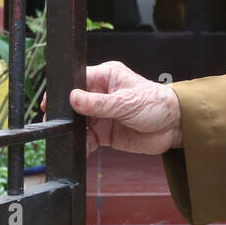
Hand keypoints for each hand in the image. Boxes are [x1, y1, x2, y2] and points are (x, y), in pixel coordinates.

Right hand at [41, 61, 182, 154]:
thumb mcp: (126, 102)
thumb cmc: (156, 104)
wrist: (175, 128)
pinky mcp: (105, 133)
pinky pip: (87, 139)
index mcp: (106, 76)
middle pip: (74, 103)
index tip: (50, 102)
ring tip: (71, 138)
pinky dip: (83, 144)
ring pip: (78, 123)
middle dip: (65, 114)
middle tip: (57, 124)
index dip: (63, 90)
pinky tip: (84, 147)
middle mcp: (101, 94)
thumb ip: (98, 103)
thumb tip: (73, 98)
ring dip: (74, 132)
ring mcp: (102, 114)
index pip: (77, 80)